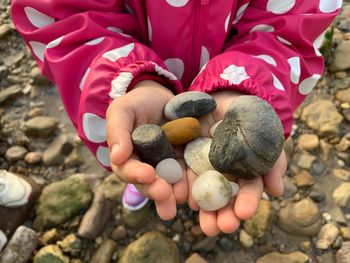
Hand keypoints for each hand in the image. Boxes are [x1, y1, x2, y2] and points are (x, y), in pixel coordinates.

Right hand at [106, 80, 187, 219]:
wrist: (163, 97)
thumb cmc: (138, 103)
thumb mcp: (123, 110)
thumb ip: (117, 131)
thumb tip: (117, 157)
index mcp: (127, 157)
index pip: (128, 170)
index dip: (136, 174)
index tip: (148, 175)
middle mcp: (146, 166)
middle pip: (148, 184)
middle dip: (156, 191)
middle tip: (164, 195)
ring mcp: (166, 166)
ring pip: (168, 185)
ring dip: (174, 195)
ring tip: (181, 199)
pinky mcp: (184, 162)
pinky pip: (188, 175)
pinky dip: (191, 183)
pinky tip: (196, 190)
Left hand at [186, 90, 286, 235]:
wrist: (225, 98)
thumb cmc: (250, 117)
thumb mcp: (265, 134)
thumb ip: (272, 160)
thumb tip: (277, 191)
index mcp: (244, 172)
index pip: (247, 190)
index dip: (247, 202)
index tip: (244, 214)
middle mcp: (224, 174)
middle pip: (224, 198)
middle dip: (223, 215)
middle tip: (221, 228)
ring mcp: (204, 167)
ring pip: (203, 191)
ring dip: (203, 208)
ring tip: (202, 223)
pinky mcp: (186, 158)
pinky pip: (183, 173)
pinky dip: (182, 186)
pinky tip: (181, 196)